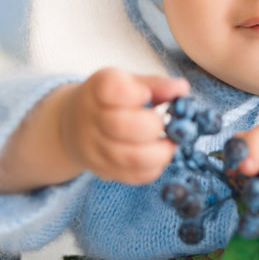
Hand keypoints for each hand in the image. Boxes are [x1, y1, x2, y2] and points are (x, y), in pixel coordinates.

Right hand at [59, 67, 189, 184]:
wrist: (77, 124)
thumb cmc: (113, 100)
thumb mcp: (130, 83)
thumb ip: (156, 85)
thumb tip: (182, 88)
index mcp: (98, 89)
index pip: (111, 88)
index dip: (134, 93)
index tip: (147, 95)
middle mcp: (91, 119)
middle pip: (120, 125)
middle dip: (152, 126)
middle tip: (165, 124)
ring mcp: (94, 148)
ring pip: (129, 157)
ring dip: (159, 153)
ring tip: (169, 144)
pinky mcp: (103, 171)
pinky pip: (133, 176)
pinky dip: (153, 168)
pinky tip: (158, 157)